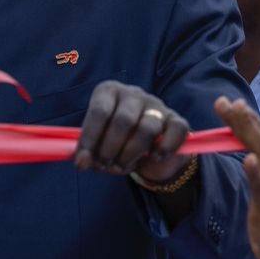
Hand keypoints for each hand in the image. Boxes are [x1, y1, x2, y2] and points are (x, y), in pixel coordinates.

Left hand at [75, 82, 189, 182]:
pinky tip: (154, 157)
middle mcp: (133, 94)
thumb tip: (82, 163)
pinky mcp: (177, 119)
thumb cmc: (117, 142)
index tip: (82, 163)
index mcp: (109, 92)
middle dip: (110, 149)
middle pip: (123, 120)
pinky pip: (175, 131)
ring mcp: (157, 105)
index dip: (89, 139)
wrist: (150, 150)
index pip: (99, 112)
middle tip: (104, 167)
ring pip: (147, 128)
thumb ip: (90, 151)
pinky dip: (165, 148)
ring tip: (121, 167)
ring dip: (131, 153)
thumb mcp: (99, 143)